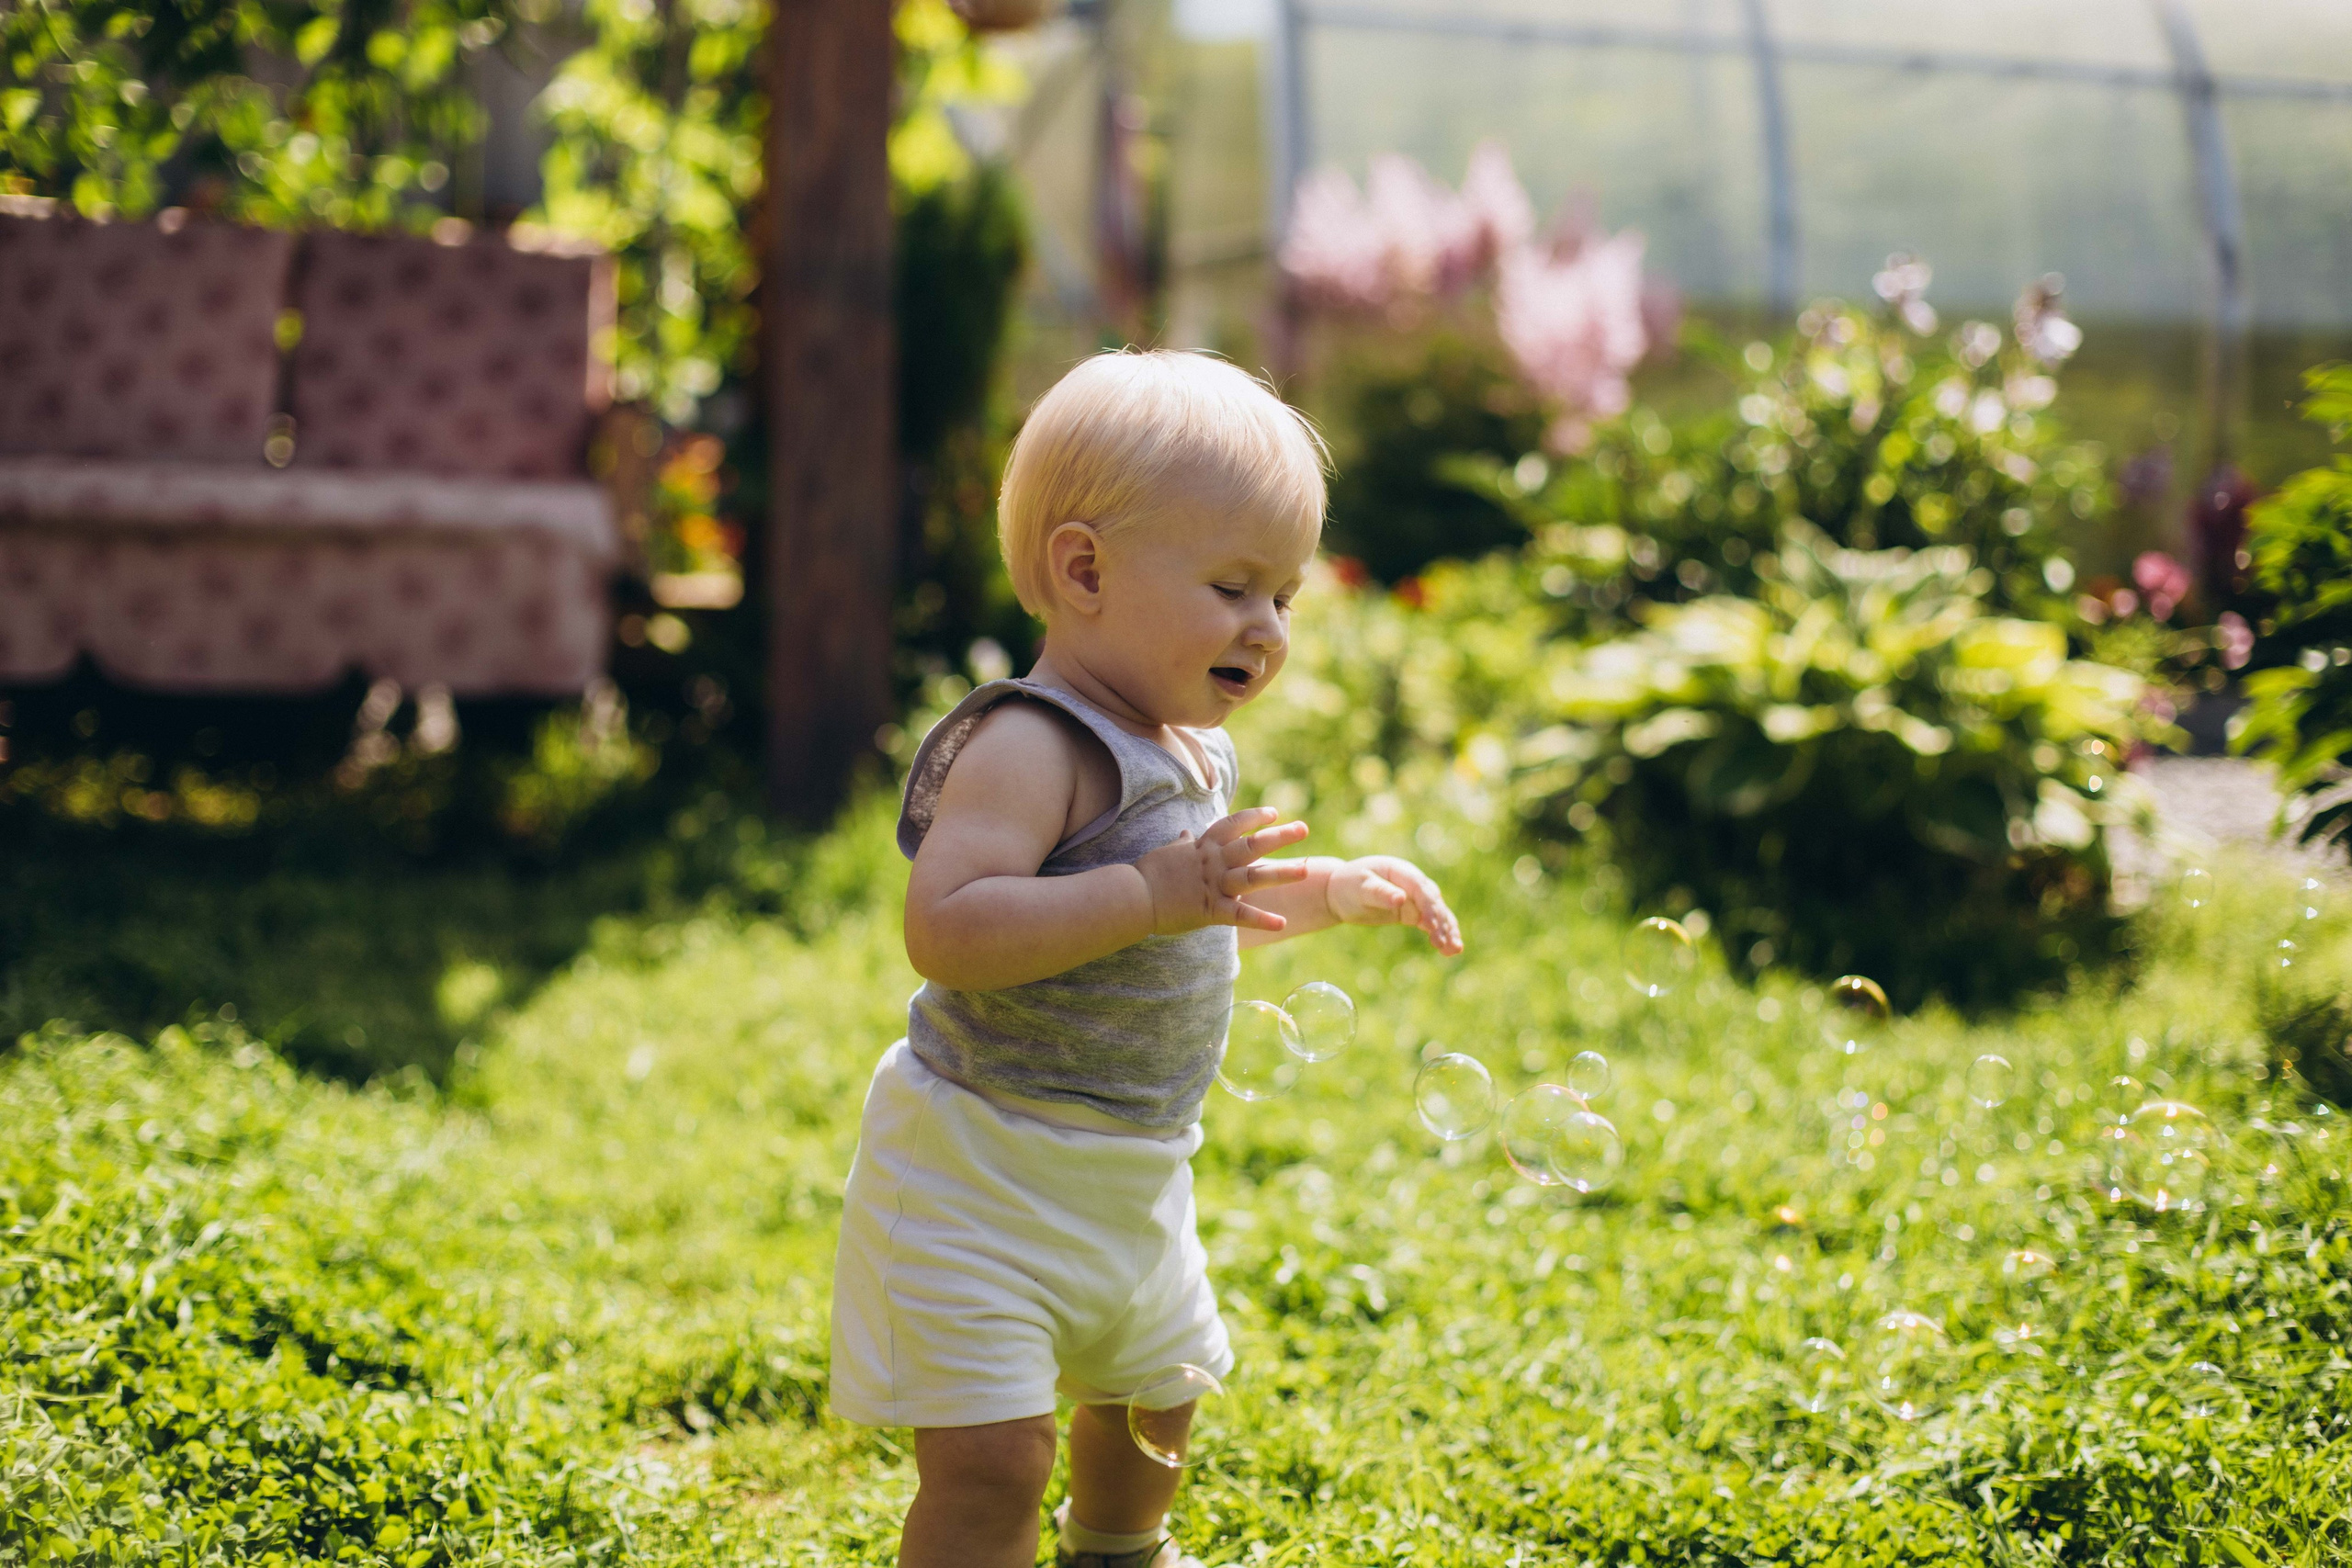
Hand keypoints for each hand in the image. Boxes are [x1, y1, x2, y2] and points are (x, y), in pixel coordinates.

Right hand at [1134, 808, 1310, 935]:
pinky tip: (1282, 923)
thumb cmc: (1147, 874)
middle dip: (1280, 836)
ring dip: (1281, 873)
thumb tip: (1185, 833)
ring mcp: (1214, 885)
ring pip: (1253, 877)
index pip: (1233, 825)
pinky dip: (1261, 919)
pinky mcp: (1211, 910)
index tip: (1273, 814)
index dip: (1254, 817)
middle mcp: (1213, 862)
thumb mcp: (1167, 853)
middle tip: (1304, 828)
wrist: (1133, 897)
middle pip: (1252, 845)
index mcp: (1203, 847)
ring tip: (1306, 869)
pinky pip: (1240, 915)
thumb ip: (1182, 843)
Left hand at [1326, 855, 1463, 954]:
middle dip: (1439, 922)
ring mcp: (1415, 897)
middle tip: (1441, 943)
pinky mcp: (1413, 912)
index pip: (1420, 888)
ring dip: (1447, 930)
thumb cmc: (1348, 886)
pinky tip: (1451, 950)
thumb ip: (1380, 893)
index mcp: (1400, 870)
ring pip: (1437, 913)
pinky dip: (1442, 934)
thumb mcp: (1360, 888)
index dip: (1427, 905)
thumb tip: (1401, 898)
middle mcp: (1412, 882)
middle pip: (1433, 901)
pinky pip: (1432, 923)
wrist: (1340, 892)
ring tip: (1453, 950)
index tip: (1430, 925)